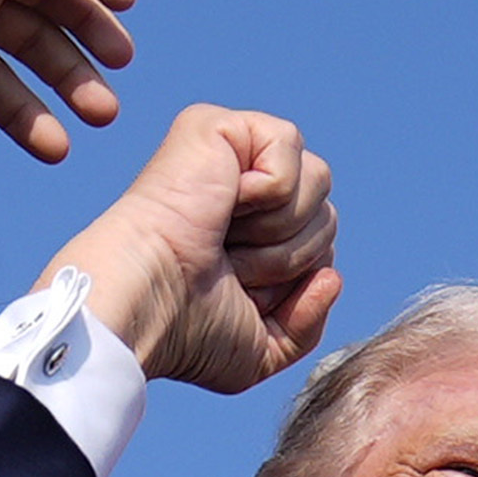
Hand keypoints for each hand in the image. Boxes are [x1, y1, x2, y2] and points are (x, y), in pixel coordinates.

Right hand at [44, 106, 342, 394]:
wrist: (146, 305)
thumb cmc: (185, 333)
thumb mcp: (262, 350)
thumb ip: (308, 324)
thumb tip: (331, 275)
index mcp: (250, 235)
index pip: (322, 244)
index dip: (296, 279)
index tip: (240, 292)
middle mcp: (242, 191)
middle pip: (327, 215)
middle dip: (289, 257)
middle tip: (230, 265)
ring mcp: (230, 154)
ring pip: (318, 179)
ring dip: (278, 230)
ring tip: (224, 238)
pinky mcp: (218, 126)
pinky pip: (289, 146)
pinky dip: (268, 189)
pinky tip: (224, 202)